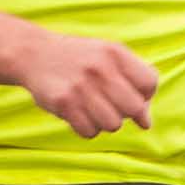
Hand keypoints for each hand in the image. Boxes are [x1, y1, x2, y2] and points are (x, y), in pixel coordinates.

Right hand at [15, 30, 157, 137]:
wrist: (34, 54)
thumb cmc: (81, 60)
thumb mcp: (110, 58)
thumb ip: (134, 83)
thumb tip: (146, 123)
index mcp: (115, 52)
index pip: (149, 83)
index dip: (145, 95)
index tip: (131, 94)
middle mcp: (100, 68)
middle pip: (134, 108)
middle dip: (126, 112)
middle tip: (111, 104)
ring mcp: (80, 86)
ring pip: (113, 124)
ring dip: (106, 122)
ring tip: (94, 109)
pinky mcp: (63, 102)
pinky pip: (90, 132)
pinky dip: (88, 129)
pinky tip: (80, 115)